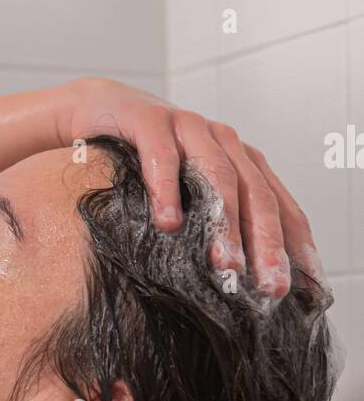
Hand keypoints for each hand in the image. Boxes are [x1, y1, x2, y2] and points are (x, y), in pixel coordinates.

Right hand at [58, 77, 324, 298]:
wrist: (97, 110)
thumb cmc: (144, 163)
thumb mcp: (185, 195)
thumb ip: (210, 226)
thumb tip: (235, 286)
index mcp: (241, 162)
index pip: (280, 206)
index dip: (294, 246)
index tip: (301, 290)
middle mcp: (222, 141)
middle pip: (257, 194)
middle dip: (267, 243)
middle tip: (270, 287)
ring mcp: (187, 125)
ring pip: (217, 173)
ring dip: (224, 222)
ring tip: (225, 265)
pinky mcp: (147, 118)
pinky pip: (161, 154)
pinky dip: (166, 189)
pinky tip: (167, 223)